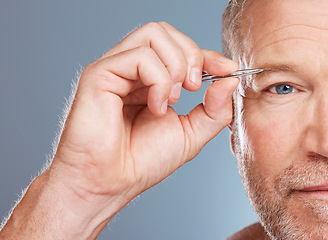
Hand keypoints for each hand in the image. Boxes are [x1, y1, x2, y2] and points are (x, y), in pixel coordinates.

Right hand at [49, 21, 237, 233]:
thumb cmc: (142, 162)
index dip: (206, 53)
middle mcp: (130, 70)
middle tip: (194, 87)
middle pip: (164, 31)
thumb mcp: (190, 134)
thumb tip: (229, 79)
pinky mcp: (99, 74)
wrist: (110, 183)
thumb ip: (214, 108)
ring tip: (172, 99)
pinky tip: (155, 107)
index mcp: (148, 81)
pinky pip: (140, 57)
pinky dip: (159, 81)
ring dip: (175, 66)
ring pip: (153, 34)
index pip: (178, 49)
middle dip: (191, 54)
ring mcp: (114, 69)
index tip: (227, 69)